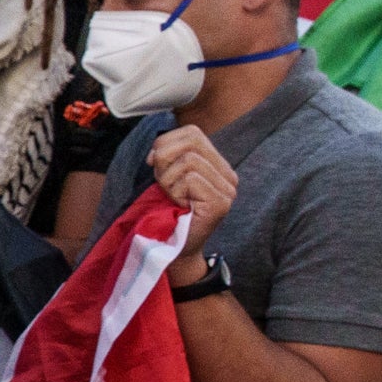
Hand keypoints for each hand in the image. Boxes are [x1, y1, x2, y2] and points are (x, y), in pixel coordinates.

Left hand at [148, 127, 236, 282]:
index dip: (166, 142)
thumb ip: (168, 156)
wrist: (172, 249)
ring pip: (188, 160)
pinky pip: (190, 179)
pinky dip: (174, 191)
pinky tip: (178, 205)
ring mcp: (228, 189)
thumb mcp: (166, 177)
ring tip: (171, 197)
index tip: (153, 164)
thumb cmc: (167, 213)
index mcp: (218, 165)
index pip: (192, 132)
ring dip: (167, 179)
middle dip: (164, 158)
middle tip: (161, 182)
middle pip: (190, 142)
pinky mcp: (221, 203)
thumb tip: (156, 148)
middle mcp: (228, 175)